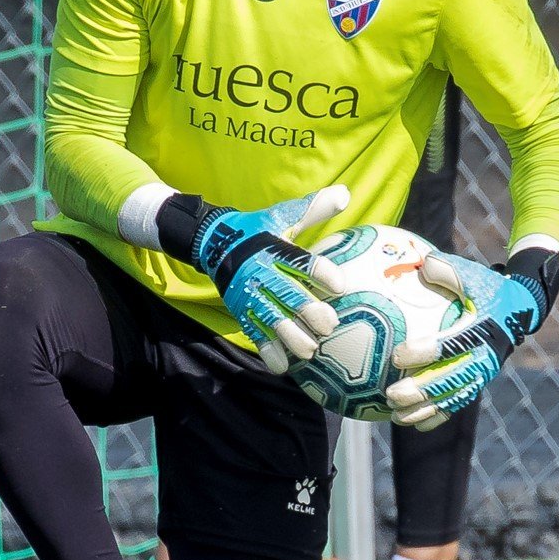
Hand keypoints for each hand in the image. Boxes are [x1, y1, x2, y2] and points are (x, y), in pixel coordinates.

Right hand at [160, 187, 351, 372]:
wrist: (215, 242)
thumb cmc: (258, 230)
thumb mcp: (282, 216)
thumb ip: (312, 209)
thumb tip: (344, 193)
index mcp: (275, 249)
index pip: (299, 260)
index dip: (319, 272)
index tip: (338, 285)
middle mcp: (262, 273)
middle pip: (287, 294)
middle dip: (308, 311)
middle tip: (329, 325)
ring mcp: (250, 294)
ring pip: (271, 318)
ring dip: (290, 336)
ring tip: (309, 350)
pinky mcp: (241, 310)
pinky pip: (254, 332)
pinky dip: (267, 349)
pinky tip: (281, 366)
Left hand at [385, 246, 558, 430]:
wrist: (521, 310)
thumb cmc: (489, 289)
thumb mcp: (476, 276)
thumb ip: (451, 271)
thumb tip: (425, 265)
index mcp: (482, 331)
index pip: (451, 344)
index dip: (425, 352)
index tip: (397, 356)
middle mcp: (485, 357)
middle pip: (450, 379)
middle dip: (421, 390)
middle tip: (392, 395)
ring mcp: (483, 373)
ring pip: (452, 397)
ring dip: (424, 409)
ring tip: (395, 416)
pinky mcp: (480, 382)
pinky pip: (458, 402)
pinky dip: (437, 415)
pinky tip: (414, 423)